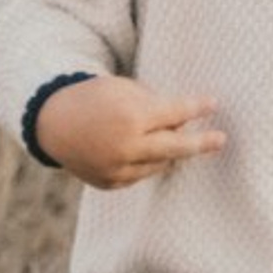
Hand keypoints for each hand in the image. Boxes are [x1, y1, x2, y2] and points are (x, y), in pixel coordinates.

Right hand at [35, 75, 225, 190]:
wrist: (52, 124)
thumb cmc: (93, 99)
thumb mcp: (123, 89)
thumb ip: (154, 104)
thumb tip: (183, 124)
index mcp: (130, 118)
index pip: (174, 113)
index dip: (196, 108)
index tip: (214, 104)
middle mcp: (125, 148)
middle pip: (176, 148)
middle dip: (201, 143)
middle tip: (221, 140)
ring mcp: (117, 169)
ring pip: (160, 162)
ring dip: (169, 150)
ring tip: (169, 136)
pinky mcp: (110, 183)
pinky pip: (141, 174)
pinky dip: (147, 162)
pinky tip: (144, 150)